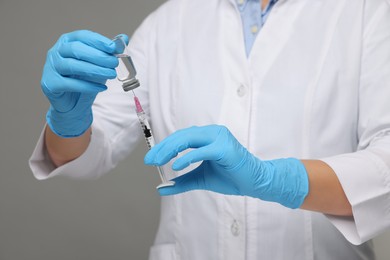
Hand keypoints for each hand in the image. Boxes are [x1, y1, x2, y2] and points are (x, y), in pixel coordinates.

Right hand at [41, 30, 128, 136]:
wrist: (72, 103)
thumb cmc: (84, 78)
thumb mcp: (99, 63)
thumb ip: (109, 51)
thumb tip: (124, 39)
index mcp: (67, 41)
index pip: (82, 36)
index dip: (98, 41)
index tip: (113, 47)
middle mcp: (55, 52)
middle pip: (76, 50)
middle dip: (98, 56)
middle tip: (115, 62)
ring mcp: (50, 67)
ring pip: (73, 66)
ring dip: (95, 70)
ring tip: (112, 74)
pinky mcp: (50, 83)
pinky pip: (70, 84)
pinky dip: (88, 86)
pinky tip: (102, 87)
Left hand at [144, 125, 308, 208]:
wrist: (254, 182)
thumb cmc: (230, 177)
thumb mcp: (200, 179)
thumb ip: (182, 182)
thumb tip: (161, 188)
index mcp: (207, 136)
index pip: (180, 137)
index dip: (164, 147)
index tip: (150, 159)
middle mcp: (212, 132)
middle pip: (182, 136)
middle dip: (163, 148)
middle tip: (149, 160)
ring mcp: (220, 138)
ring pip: (189, 139)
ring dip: (172, 150)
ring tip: (159, 161)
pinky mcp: (225, 148)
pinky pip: (203, 151)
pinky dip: (188, 158)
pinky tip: (176, 166)